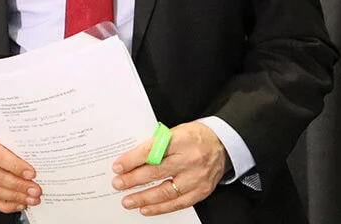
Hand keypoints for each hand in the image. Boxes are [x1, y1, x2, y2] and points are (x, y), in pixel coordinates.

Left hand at [111, 121, 229, 214]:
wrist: (222, 144)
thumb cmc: (194, 136)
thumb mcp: (174, 132)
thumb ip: (156, 144)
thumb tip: (131, 159)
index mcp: (180, 140)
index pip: (151, 151)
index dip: (132, 160)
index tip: (118, 167)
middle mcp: (189, 160)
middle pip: (156, 172)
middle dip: (133, 180)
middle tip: (118, 184)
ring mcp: (197, 177)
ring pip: (166, 192)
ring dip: (144, 198)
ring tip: (128, 201)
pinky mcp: (202, 191)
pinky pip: (179, 203)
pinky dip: (161, 208)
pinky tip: (147, 208)